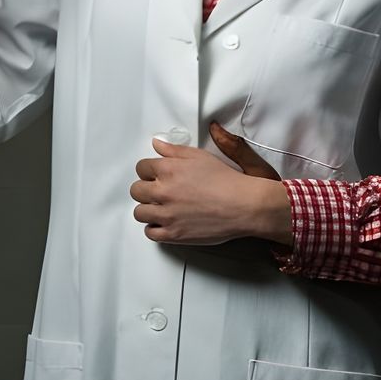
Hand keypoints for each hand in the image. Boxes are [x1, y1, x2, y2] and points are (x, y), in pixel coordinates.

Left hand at [130, 133, 290, 246]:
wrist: (244, 206)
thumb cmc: (227, 181)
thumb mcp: (200, 157)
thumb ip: (174, 150)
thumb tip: (157, 145)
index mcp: (169, 170)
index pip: (141, 168)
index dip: (149, 171)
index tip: (156, 175)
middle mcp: (163, 192)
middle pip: (136, 190)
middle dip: (145, 189)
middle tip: (159, 192)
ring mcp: (167, 215)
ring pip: (140, 212)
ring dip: (148, 209)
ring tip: (162, 208)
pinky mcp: (173, 234)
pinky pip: (150, 233)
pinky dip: (154, 228)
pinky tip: (164, 223)